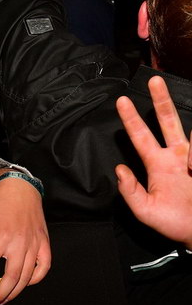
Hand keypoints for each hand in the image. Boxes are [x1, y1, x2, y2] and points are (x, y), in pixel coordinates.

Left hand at [0, 175, 50, 304]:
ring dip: (15, 291)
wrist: (22, 188)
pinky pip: (44, 266)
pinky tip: (27, 283)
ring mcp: (35, 245)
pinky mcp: (44, 243)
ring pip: (27, 277)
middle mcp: (20, 244)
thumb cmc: (0, 203)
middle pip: (10, 278)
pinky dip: (37, 278)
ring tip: (4, 299)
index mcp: (2, 238)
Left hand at [115, 76, 191, 248]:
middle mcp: (176, 156)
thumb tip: (120, 168)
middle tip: (153, 80)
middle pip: (167, 120)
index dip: (131, 119)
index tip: (120, 101)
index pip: (141, 137)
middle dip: (160, 99)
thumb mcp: (146, 211)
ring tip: (191, 173)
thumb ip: (130, 191)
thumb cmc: (174, 224)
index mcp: (158, 165)